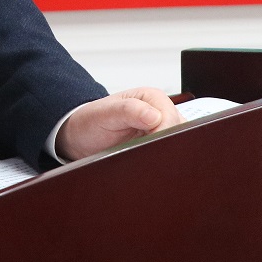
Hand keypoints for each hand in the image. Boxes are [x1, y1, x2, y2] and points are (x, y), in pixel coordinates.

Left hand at [56, 86, 182, 161]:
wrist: (82, 136)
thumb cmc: (91, 121)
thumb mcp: (105, 114)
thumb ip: (128, 111)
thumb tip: (153, 116)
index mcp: (152, 98)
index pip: (172, 118)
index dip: (164, 134)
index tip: (150, 145)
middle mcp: (160, 112)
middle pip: (179, 133)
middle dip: (165, 146)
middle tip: (144, 154)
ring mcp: (160, 130)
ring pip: (177, 146)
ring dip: (163, 155)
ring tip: (143, 157)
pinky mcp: (157, 146)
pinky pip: (168, 154)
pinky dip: (160, 161)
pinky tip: (147, 163)